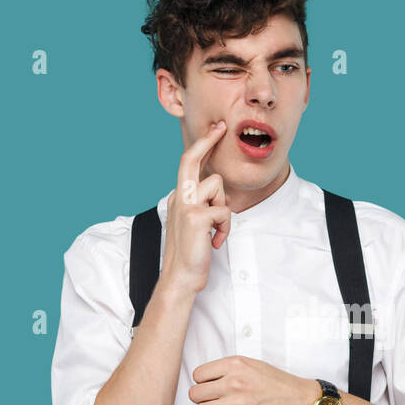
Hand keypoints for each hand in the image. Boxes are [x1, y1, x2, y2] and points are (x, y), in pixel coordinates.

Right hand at [159, 119, 230, 297]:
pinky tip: (215, 242)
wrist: (180, 277)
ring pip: (217, 186)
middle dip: (207, 140)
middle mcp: (178, 196)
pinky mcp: (196, 216)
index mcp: (179, 196)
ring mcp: (185, 204)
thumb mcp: (195, 224)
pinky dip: (225, 228)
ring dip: (224, 210)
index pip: (189, 164)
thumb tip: (220, 194)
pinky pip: (225, 211)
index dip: (202, 144)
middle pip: (191, 159)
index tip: (215, 129)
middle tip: (222, 126)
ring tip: (215, 231)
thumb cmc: (191, 253)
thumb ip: (203, 205)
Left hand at [188, 356, 317, 404]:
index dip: (203, 384)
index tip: (211, 389)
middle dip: (204, 400)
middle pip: (195, 395)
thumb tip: (207, 383)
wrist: (302, 401)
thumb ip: (229, 371)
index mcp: (235, 365)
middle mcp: (234, 382)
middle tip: (216, 403)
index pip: (198, 375)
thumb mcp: (252, 366)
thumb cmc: (279, 384)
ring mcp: (239, 403)